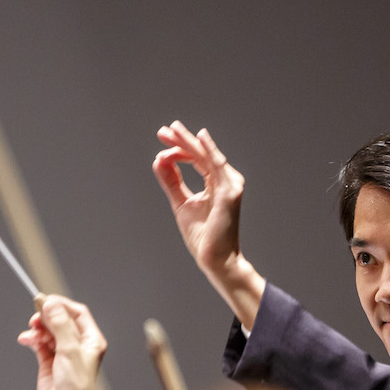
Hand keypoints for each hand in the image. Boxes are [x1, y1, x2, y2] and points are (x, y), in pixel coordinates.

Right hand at [17, 296, 120, 389]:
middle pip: (60, 321)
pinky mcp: (49, 365)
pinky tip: (26, 339)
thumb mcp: (69, 350)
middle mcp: (78, 346)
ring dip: (37, 329)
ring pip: (48, 332)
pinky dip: (32, 339)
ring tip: (31, 333)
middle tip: (35, 317)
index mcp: (91, 341)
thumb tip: (50, 304)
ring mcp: (63, 355)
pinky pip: (39, 345)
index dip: (61, 304)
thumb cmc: (77, 388)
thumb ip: (60, 325)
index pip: (77, 313)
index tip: (46, 301)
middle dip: (46, 317)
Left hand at [152, 121, 264, 328]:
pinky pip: (218, 165)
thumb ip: (171, 181)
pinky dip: (209, 150)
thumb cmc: (203, 236)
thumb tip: (159, 160)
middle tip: (164, 130)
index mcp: (216, 183)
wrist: (215, 259)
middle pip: (201, 154)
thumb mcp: (181, 203)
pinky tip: (199, 137)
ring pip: (207, 156)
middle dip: (182, 140)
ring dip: (189, 142)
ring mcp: (230, 185)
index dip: (179, 149)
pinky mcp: (230, 192)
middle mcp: (226, 181)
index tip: (161, 143)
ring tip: (173, 130)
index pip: (197, 159)